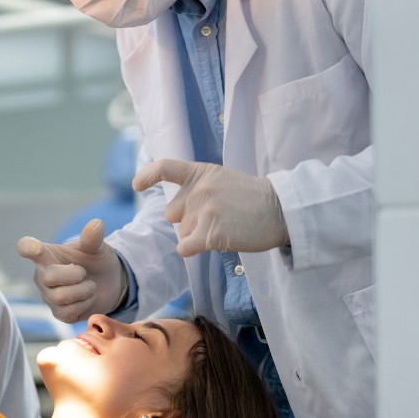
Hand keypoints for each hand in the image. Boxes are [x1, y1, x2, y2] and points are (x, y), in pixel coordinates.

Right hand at [17, 220, 126, 322]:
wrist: (109, 284)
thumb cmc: (95, 261)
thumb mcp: (95, 247)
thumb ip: (93, 238)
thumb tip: (97, 224)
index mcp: (46, 254)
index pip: (27, 247)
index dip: (28, 247)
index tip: (33, 247)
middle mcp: (42, 275)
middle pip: (49, 277)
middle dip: (74, 274)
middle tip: (84, 272)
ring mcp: (49, 295)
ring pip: (61, 297)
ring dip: (84, 290)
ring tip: (90, 285)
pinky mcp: (59, 313)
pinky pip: (69, 312)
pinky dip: (86, 304)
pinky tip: (88, 298)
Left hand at [133, 159, 288, 256]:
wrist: (281, 210)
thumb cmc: (252, 198)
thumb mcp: (223, 180)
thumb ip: (197, 187)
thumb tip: (173, 211)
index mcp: (200, 173)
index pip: (165, 168)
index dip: (147, 176)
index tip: (137, 185)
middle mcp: (198, 190)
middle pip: (173, 214)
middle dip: (188, 220)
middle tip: (218, 217)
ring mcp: (204, 211)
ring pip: (183, 232)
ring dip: (198, 235)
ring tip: (226, 226)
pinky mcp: (210, 233)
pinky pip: (185, 247)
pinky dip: (193, 249)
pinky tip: (212, 244)